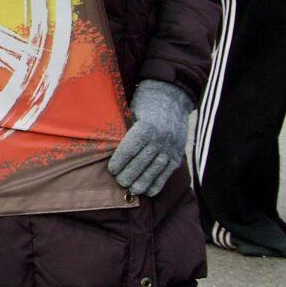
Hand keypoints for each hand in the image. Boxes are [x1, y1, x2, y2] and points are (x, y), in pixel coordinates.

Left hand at [109, 79, 192, 198]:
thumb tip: (107, 147)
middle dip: (130, 175)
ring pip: (155, 169)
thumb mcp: (132, 111)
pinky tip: (149, 191)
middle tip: (120, 182)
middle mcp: (160, 138)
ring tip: (132, 190)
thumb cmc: (145, 102)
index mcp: (146, 127)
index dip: (120, 162)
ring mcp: (171, 146)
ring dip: (143, 182)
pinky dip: (159, 183)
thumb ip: (125, 129)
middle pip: (142, 162)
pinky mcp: (178, 153)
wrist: (172, 95)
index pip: (130, 149)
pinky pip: (168, 172)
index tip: (111, 170)